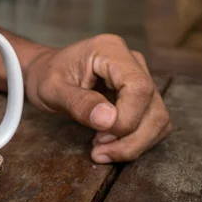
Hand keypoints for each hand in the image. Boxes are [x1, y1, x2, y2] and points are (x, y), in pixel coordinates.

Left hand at [25, 34, 171, 162]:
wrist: (44, 71)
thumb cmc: (45, 75)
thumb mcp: (51, 89)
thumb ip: (78, 102)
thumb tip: (109, 121)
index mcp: (110, 50)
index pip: (139, 87)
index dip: (127, 118)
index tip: (101, 135)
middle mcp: (131, 61)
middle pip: (154, 107)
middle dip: (131, 139)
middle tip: (100, 152)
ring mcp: (139, 77)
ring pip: (158, 118)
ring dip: (134, 143)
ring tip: (101, 150)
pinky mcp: (140, 95)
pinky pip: (151, 123)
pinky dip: (134, 140)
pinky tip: (109, 144)